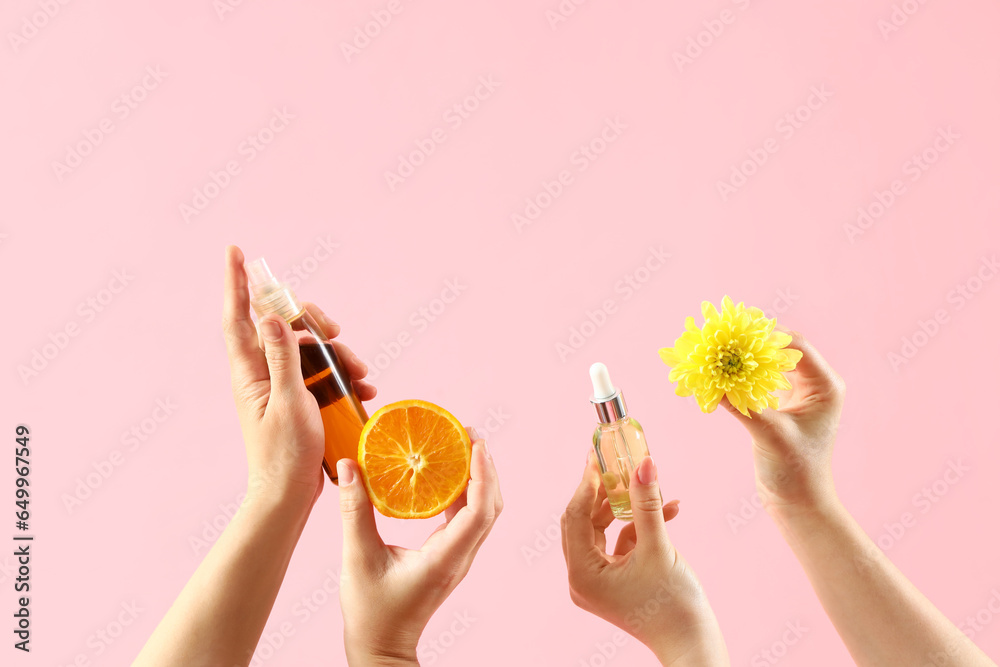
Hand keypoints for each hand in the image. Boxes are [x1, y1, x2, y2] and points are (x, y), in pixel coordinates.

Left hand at [222, 245, 373, 507]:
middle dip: (313, 320)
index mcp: (250, 372)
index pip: (238, 317)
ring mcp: (281, 385)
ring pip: (309, 349)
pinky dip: (343, 376)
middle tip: (334, 330)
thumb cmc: (285, 455)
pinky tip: (363, 389)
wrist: (288, 495)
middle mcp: (262, 373)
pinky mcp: (299, 399)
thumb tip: (270, 316)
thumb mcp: (289, 402)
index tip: (234, 251)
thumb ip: (282, 357)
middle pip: (284, 325)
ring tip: (362, 375)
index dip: (235, 283)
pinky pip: (321, 374)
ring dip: (338, 355)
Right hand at [337, 430, 501, 665]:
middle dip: (486, 468)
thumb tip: (350, 466)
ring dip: (479, 478)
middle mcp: (459, 557)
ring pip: (484, 512)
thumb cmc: (371, 611)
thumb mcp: (357, 558)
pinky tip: (446, 474)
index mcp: (445, 559)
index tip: (477, 445)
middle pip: (491, 507)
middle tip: (470, 434)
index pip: (478, 512)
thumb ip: (354, 511)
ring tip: (463, 446)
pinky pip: (468, 518)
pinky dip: (465, 492)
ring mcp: (458, 558)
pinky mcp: (450, 556)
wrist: (381, 646)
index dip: (483, 476)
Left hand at [561, 454, 728, 665]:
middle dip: (605, 492)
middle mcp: (583, 579)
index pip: (575, 516)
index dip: (587, 484)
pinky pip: (620, 544)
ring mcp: (599, 582)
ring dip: (627, 507)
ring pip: (604, 530)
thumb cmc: (674, 605)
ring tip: (650, 485)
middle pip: (585, 522)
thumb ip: (646, 503)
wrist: (693, 644)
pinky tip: (669, 509)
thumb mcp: (658, 547)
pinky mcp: (616, 581)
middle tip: (617, 463)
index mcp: (582, 574)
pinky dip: (639, 526)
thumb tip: (643, 464)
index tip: (598, 456)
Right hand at [722, 328, 844, 513]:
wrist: (799, 502)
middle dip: (751, 345)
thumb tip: (709, 378)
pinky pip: (762, 380)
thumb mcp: (768, 433)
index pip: (795, 346)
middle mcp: (815, 385)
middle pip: (781, 350)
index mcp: (825, 386)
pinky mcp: (783, 405)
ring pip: (770, 364)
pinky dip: (743, 376)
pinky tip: (721, 373)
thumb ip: (741, 403)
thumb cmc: (795, 471)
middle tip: (721, 339)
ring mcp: (799, 394)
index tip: (734, 335)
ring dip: (745, 359)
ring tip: (718, 352)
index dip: (765, 337)